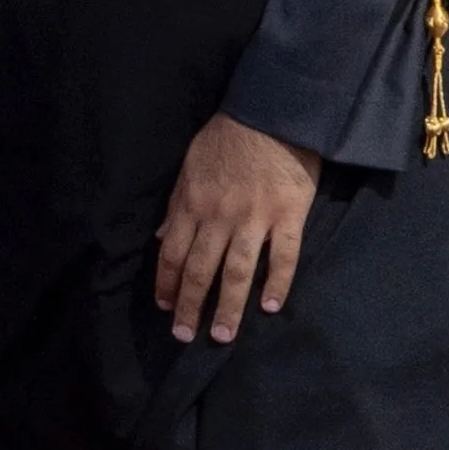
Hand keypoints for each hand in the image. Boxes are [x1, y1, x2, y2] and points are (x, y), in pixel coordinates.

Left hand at [156, 113, 318, 343]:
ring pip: (237, 271)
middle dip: (190, 306)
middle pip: (200, 269)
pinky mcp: (289, 215)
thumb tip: (159, 238)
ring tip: (223, 335)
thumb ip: (176, 206)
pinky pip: (284, 257)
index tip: (165, 307)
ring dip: (228, 307)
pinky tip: (270, 307)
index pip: (172, 253)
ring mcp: (255, 218)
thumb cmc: (226, 140)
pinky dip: (277, 284)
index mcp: (192, 203)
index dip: (167, 283)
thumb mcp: (189, 168)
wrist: (271, 113)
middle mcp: (219, 216)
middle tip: (186, 336)